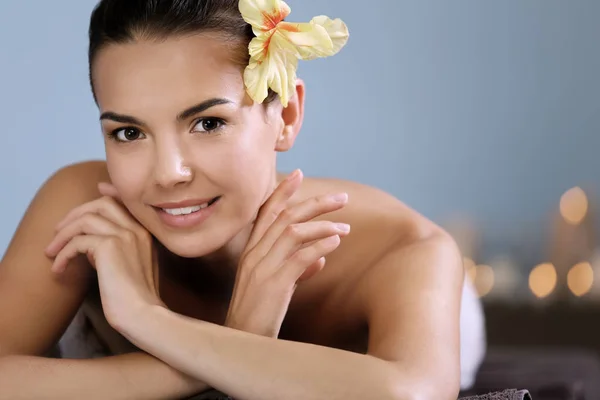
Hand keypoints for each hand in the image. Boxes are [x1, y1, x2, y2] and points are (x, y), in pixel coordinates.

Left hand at [45, 182, 162, 332]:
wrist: (143, 314)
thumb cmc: (138, 298)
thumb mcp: (135, 266)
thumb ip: (122, 248)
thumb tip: (95, 241)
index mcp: (146, 232)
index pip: (125, 200)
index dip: (109, 192)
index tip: (98, 188)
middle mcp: (137, 229)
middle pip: (101, 203)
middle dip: (75, 214)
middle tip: (58, 231)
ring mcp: (124, 235)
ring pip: (84, 219)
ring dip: (62, 235)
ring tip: (52, 252)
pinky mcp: (109, 246)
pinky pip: (77, 241)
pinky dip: (63, 254)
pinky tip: (59, 269)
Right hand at [225, 170, 349, 337]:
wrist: (242, 344)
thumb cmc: (259, 315)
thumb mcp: (276, 287)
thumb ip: (297, 269)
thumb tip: (321, 259)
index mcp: (251, 252)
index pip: (265, 213)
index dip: (282, 192)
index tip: (298, 173)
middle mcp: (254, 255)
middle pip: (284, 217)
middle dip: (315, 203)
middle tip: (342, 198)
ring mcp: (262, 268)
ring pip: (293, 233)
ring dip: (323, 226)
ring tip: (346, 229)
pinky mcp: (273, 285)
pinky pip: (299, 258)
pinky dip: (319, 246)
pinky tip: (335, 243)